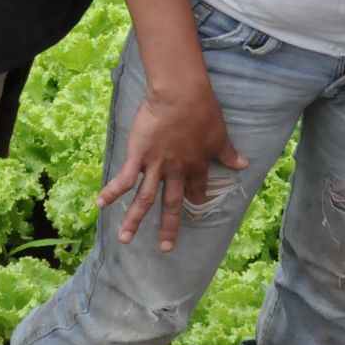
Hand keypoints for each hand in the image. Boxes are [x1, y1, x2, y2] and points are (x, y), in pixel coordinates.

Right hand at [97, 82, 248, 251]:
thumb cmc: (203, 112)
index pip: (196, 189)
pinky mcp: (138, 156)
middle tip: (165, 247)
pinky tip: (100, 205)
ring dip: (134, 220)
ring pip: (144, 199)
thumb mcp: (220, 135)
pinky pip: (124, 179)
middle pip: (171, 203)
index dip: (196, 200)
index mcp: (196, 166)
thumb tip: (245, 165)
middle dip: (168, 226)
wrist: (180, 97)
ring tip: (124, 239)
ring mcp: (155, 166)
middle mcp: (175, 172)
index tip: (194, 213)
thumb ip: (228, 153)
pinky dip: (112, 192)